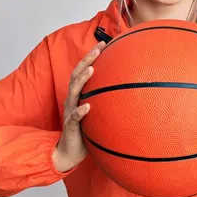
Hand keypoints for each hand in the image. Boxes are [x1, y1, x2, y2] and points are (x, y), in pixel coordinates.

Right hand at [53, 41, 105, 171]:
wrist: (70, 153)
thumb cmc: (85, 131)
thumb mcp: (96, 112)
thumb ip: (104, 100)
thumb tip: (126, 89)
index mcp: (78, 95)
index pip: (83, 71)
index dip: (91, 56)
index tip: (103, 43)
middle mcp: (72, 100)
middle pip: (76, 75)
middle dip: (86, 60)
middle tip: (98, 48)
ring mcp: (70, 111)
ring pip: (73, 92)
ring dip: (82, 80)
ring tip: (92, 70)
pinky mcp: (70, 126)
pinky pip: (74, 118)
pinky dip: (80, 111)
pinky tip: (88, 107)